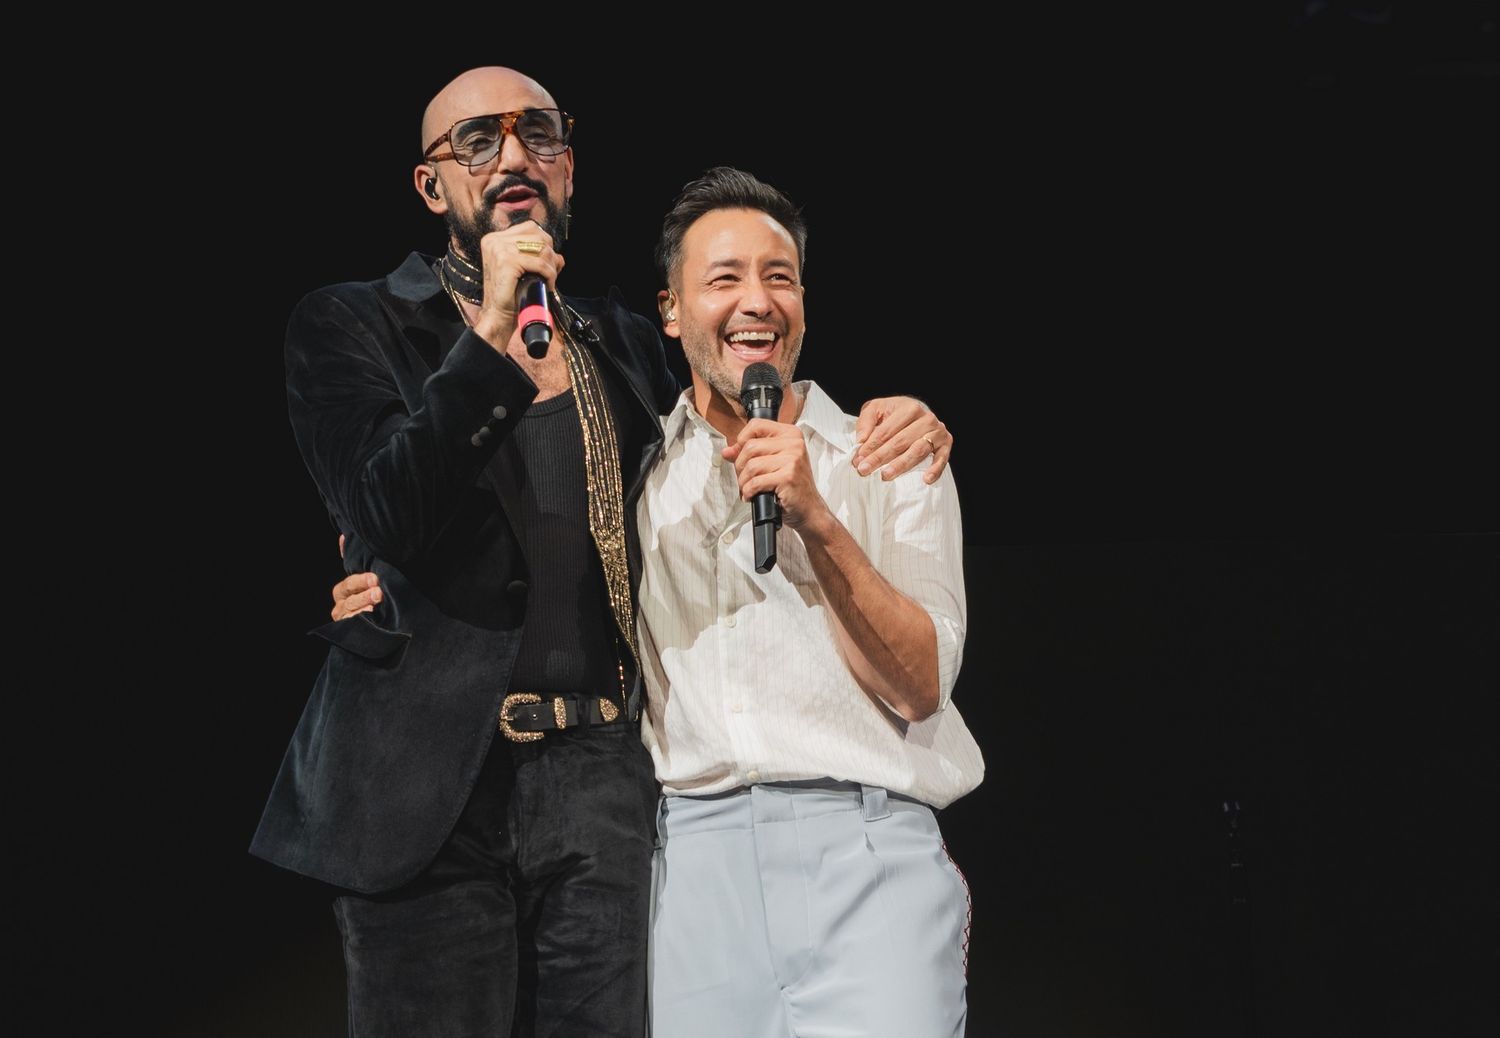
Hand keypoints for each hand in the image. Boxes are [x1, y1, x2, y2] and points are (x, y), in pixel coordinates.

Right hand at [331, 538, 381, 621]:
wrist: (378, 619)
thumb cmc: (368, 592)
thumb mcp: (361, 577)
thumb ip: (352, 559)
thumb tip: (343, 536)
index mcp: (343, 591)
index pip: (349, 584)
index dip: (361, 581)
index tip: (375, 578)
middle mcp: (341, 606)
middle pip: (350, 600)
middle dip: (364, 595)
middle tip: (379, 592)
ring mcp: (346, 621)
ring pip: (352, 614)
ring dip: (364, 609)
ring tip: (376, 606)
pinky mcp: (352, 632)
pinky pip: (356, 628)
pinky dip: (364, 623)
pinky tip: (373, 619)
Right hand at [472, 220, 564, 356]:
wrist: (498, 315)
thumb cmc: (510, 295)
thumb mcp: (524, 271)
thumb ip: (538, 258)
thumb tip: (559, 256)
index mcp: (495, 239)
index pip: (529, 228)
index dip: (544, 243)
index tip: (548, 261)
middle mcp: (495, 241)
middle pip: (537, 235)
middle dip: (550, 254)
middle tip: (551, 272)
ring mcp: (499, 249)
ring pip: (540, 248)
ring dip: (551, 265)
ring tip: (549, 279)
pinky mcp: (507, 261)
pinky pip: (539, 263)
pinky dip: (549, 274)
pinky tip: (548, 284)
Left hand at [722, 419, 831, 533]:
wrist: (809, 508)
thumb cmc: (791, 485)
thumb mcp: (771, 463)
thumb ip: (749, 453)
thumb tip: (727, 451)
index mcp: (790, 434)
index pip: (756, 425)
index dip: (741, 440)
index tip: (741, 455)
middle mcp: (794, 443)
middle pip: (750, 447)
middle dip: (740, 466)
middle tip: (744, 478)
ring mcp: (792, 459)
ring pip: (751, 466)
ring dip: (743, 482)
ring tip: (748, 489)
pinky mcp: (788, 477)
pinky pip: (756, 482)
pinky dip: (749, 492)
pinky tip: (752, 495)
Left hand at [852, 397, 951, 482]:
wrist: (915, 412)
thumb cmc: (893, 414)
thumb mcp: (875, 410)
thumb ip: (866, 423)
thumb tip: (861, 441)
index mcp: (908, 408)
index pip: (886, 431)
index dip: (870, 447)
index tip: (857, 460)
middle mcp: (926, 418)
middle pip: (900, 441)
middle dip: (880, 457)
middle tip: (865, 470)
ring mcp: (937, 431)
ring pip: (918, 450)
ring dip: (901, 465)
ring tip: (886, 475)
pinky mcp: (946, 443)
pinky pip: (942, 458)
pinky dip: (936, 469)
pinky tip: (926, 480)